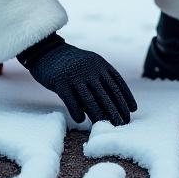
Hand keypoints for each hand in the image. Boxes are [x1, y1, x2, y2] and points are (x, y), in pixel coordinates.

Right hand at [17, 34, 136, 125]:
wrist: (47, 50)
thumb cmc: (72, 63)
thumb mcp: (90, 64)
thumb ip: (102, 79)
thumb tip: (114, 104)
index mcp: (100, 64)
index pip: (117, 84)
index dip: (126, 98)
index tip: (131, 112)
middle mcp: (90, 69)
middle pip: (106, 95)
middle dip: (116, 112)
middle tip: (122, 125)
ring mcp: (75, 76)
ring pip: (90, 100)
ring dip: (99, 116)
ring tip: (106, 126)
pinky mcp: (60, 82)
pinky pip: (71, 100)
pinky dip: (77, 111)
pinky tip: (81, 120)